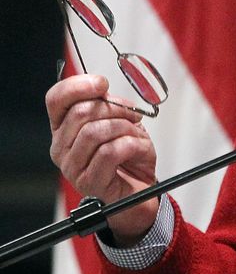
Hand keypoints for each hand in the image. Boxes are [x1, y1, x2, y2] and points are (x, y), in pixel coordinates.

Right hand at [46, 74, 159, 245]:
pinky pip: (111, 152)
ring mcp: (72, 167)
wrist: (139, 189)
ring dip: (126, 128)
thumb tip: (102, 88)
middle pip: (82, 112)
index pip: (57, 99)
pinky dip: (133, 145)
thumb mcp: (120, 120)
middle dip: (116, 108)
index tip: (102, 84)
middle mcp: (62, 147)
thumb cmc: (128, 154)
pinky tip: (138, 151)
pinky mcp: (89, 182)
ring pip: (96, 131)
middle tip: (132, 115)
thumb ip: (107, 103)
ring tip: (136, 135)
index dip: (79, 85)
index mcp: (65, 128)